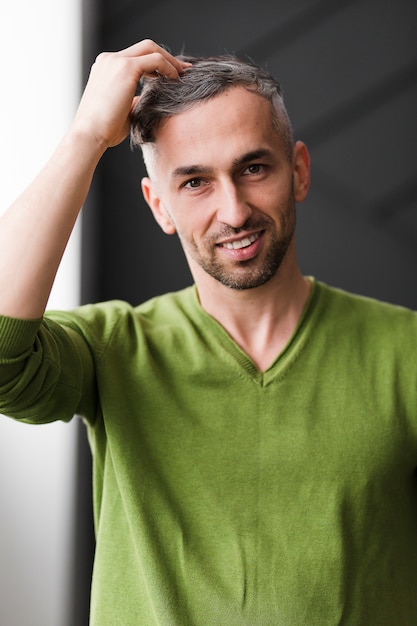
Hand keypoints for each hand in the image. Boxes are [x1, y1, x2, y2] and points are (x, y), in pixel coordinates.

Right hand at [72, 39, 189, 148]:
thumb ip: (133, 101)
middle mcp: (109, 60)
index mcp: (106, 68)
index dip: (156, 64)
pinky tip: (176, 81)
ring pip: (151, 48)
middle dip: (166, 57)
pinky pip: (155, 60)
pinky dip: (168, 68)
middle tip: (184, 71)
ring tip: (183, 76)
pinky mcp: (126, 68)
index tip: (172, 74)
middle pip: (145, 47)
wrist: (90, 134)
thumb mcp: (122, 111)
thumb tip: (146, 101)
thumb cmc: (104, 130)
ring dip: (170, 60)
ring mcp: (116, 61)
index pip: (136, 57)